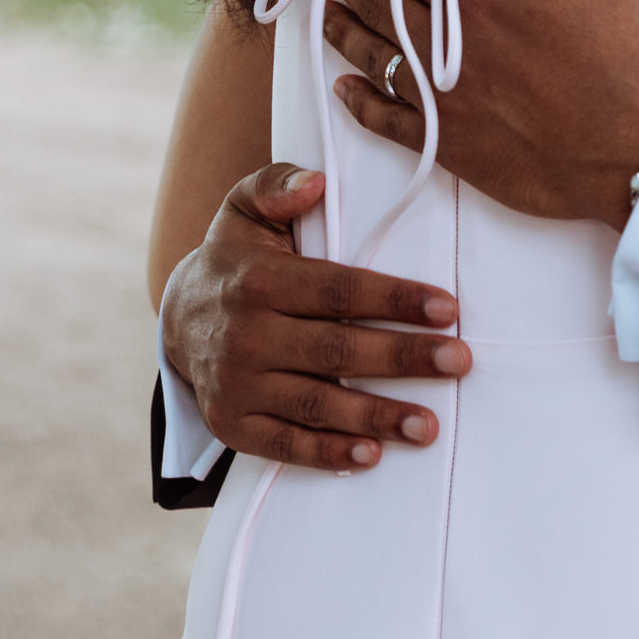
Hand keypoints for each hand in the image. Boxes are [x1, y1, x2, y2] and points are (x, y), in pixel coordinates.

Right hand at [162, 163, 470, 472]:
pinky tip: (372, 455)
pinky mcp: (233, 424)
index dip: (395, 299)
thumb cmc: (238, 261)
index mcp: (259, 281)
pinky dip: (328, 454)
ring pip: (316, 404)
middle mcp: (246, 335)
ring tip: (428, 426)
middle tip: (460, 362)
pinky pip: (285, 444)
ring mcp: (237, 385)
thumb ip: (276, 187)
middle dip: (403, 357)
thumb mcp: (246, 211)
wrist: (178, 319)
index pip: (339, 291)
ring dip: (376, 416)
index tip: (448, 308)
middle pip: (336, 350)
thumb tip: (314, 182)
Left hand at [324, 0, 638, 229]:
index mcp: (477, 0)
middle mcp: (444, 45)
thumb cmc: (615, 64)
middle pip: (379, 1)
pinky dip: (360, 101)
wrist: (624, 153)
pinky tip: (345, 88)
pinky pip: (386, 119)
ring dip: (343, 29)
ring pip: (374, 55)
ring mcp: (440, 97)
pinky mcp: (445, 143)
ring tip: (326, 11)